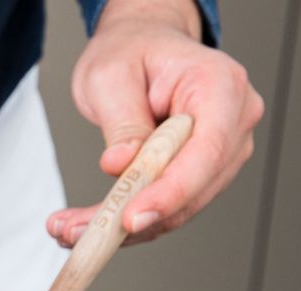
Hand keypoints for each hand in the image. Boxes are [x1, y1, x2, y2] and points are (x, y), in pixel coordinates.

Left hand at [47, 0, 263, 247]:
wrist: (142, 48)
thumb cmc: (131, 53)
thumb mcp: (111, 76)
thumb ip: (121, 123)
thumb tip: (121, 166)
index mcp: (221, 86)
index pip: (206, 151)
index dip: (170, 192)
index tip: (131, 218)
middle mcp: (233, 121)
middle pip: (193, 190)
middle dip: (132, 219)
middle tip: (74, 232)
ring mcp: (222, 152)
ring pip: (176, 209)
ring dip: (119, 228)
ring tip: (66, 229)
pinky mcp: (200, 175)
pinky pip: (164, 208)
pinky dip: (123, 221)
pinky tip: (84, 226)